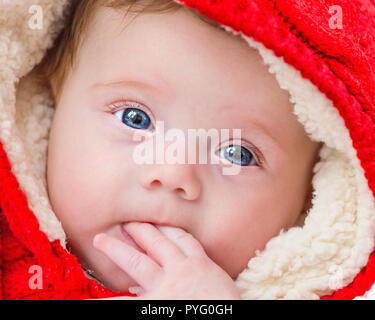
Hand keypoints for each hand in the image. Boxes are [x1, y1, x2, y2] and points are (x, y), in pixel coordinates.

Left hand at [92, 222, 240, 299]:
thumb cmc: (226, 305)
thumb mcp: (220, 283)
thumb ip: (203, 272)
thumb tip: (192, 267)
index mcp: (199, 265)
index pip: (181, 239)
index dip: (166, 228)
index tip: (154, 219)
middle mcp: (180, 271)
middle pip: (156, 244)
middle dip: (140, 230)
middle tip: (125, 221)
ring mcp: (164, 288)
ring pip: (138, 262)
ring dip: (118, 249)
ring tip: (100, 240)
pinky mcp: (154, 306)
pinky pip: (126, 302)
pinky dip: (106, 301)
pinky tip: (87, 300)